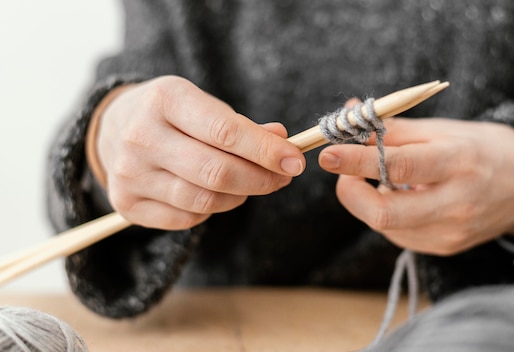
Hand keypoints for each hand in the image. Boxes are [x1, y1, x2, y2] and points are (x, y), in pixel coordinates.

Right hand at [93, 76, 304, 229]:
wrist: (112, 128)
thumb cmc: (170, 114)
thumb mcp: (202, 103)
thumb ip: (242, 125)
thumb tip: (282, 142)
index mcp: (165, 99)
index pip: (225, 132)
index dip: (266, 151)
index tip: (295, 161)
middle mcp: (142, 137)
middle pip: (217, 173)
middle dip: (261, 179)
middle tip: (283, 177)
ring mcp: (130, 174)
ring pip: (205, 200)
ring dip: (241, 196)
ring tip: (252, 183)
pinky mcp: (127, 203)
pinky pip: (187, 217)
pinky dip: (212, 209)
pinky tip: (215, 193)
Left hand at [319, 117, 513, 254]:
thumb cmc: (483, 148)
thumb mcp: (444, 129)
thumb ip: (393, 128)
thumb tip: (348, 115)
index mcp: (458, 162)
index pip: (398, 166)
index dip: (356, 161)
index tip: (328, 152)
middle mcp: (456, 203)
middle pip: (383, 213)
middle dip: (350, 191)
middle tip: (342, 170)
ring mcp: (451, 232)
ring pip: (385, 225)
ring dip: (367, 199)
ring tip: (380, 177)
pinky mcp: (446, 248)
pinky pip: (398, 234)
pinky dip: (386, 214)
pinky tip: (401, 196)